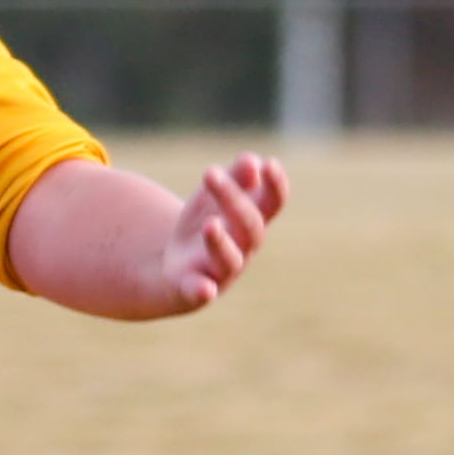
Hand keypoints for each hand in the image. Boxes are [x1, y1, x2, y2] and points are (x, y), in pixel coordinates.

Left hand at [160, 151, 287, 310]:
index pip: (273, 203)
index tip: (270, 164)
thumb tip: (252, 161)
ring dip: (220, 242)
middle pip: (247, 224)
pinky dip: (204, 290)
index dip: (275, 186)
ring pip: (229, 259)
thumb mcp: (216, 195)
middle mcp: (244, 248)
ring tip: (210, 225)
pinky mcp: (195, 289)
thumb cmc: (207, 224)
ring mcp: (222, 270)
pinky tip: (205, 288)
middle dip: (231, 198)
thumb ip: (236, 177)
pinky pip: (201, 292)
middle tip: (210, 173)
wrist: (178, 266)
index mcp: (253, 221)